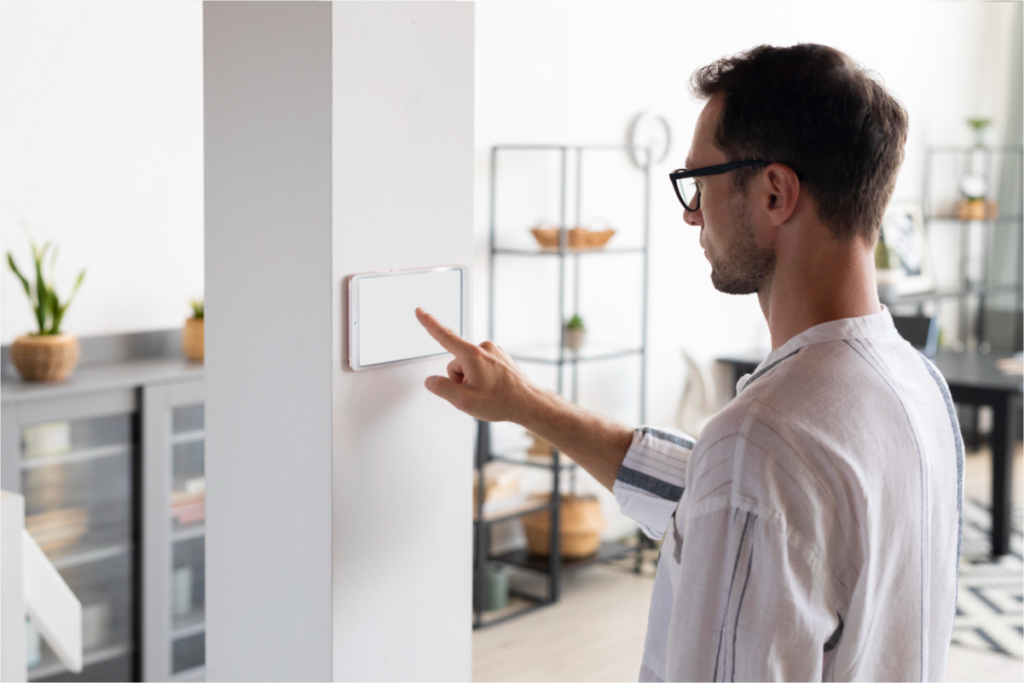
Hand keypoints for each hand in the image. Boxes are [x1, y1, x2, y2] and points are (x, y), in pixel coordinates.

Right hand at [415, 308, 537, 422]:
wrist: (529, 404)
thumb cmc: (502, 402)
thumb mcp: (464, 402)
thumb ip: (442, 389)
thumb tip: (431, 381)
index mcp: (472, 355)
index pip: (444, 335)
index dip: (429, 323)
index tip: (419, 310)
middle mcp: (484, 348)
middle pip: (456, 362)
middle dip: (460, 379)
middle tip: (477, 393)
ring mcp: (494, 351)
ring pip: (468, 365)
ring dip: (472, 379)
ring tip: (488, 392)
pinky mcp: (500, 356)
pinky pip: (480, 365)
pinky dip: (482, 377)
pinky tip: (493, 388)